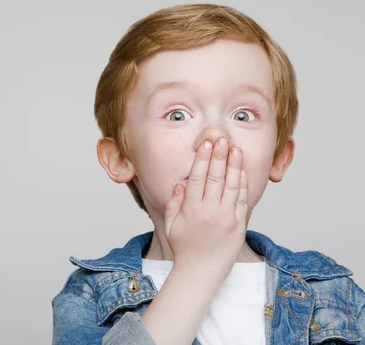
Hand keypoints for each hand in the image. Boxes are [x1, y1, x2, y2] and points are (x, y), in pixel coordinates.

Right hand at [163, 137, 248, 277]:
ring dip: (234, 166)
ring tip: (235, 149)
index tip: (205, 145)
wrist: (201, 272)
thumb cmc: (184, 248)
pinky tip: (242, 171)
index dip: (202, 159)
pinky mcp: (239, 225)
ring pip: (232, 186)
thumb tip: (180, 183)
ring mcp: (226, 218)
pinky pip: (242, 200)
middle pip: (215, 177)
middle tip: (221, 139)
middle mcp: (209, 211)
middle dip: (219, 156)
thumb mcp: (170, 225)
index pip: (198, 177)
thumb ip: (173, 203)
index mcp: (191, 209)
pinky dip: (242, 184)